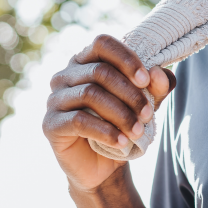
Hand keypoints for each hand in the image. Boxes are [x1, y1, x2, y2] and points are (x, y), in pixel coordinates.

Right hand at [43, 34, 175, 192]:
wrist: (103, 164)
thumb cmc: (123, 122)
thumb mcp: (147, 101)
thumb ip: (156, 85)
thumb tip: (157, 72)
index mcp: (87, 60)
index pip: (102, 44)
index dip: (126, 59)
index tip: (146, 80)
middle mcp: (65, 75)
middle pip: (100, 72)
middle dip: (129, 93)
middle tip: (147, 114)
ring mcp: (55, 98)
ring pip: (90, 94)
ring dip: (120, 114)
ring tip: (138, 130)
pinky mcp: (50, 124)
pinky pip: (79, 121)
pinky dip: (105, 131)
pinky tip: (122, 141)